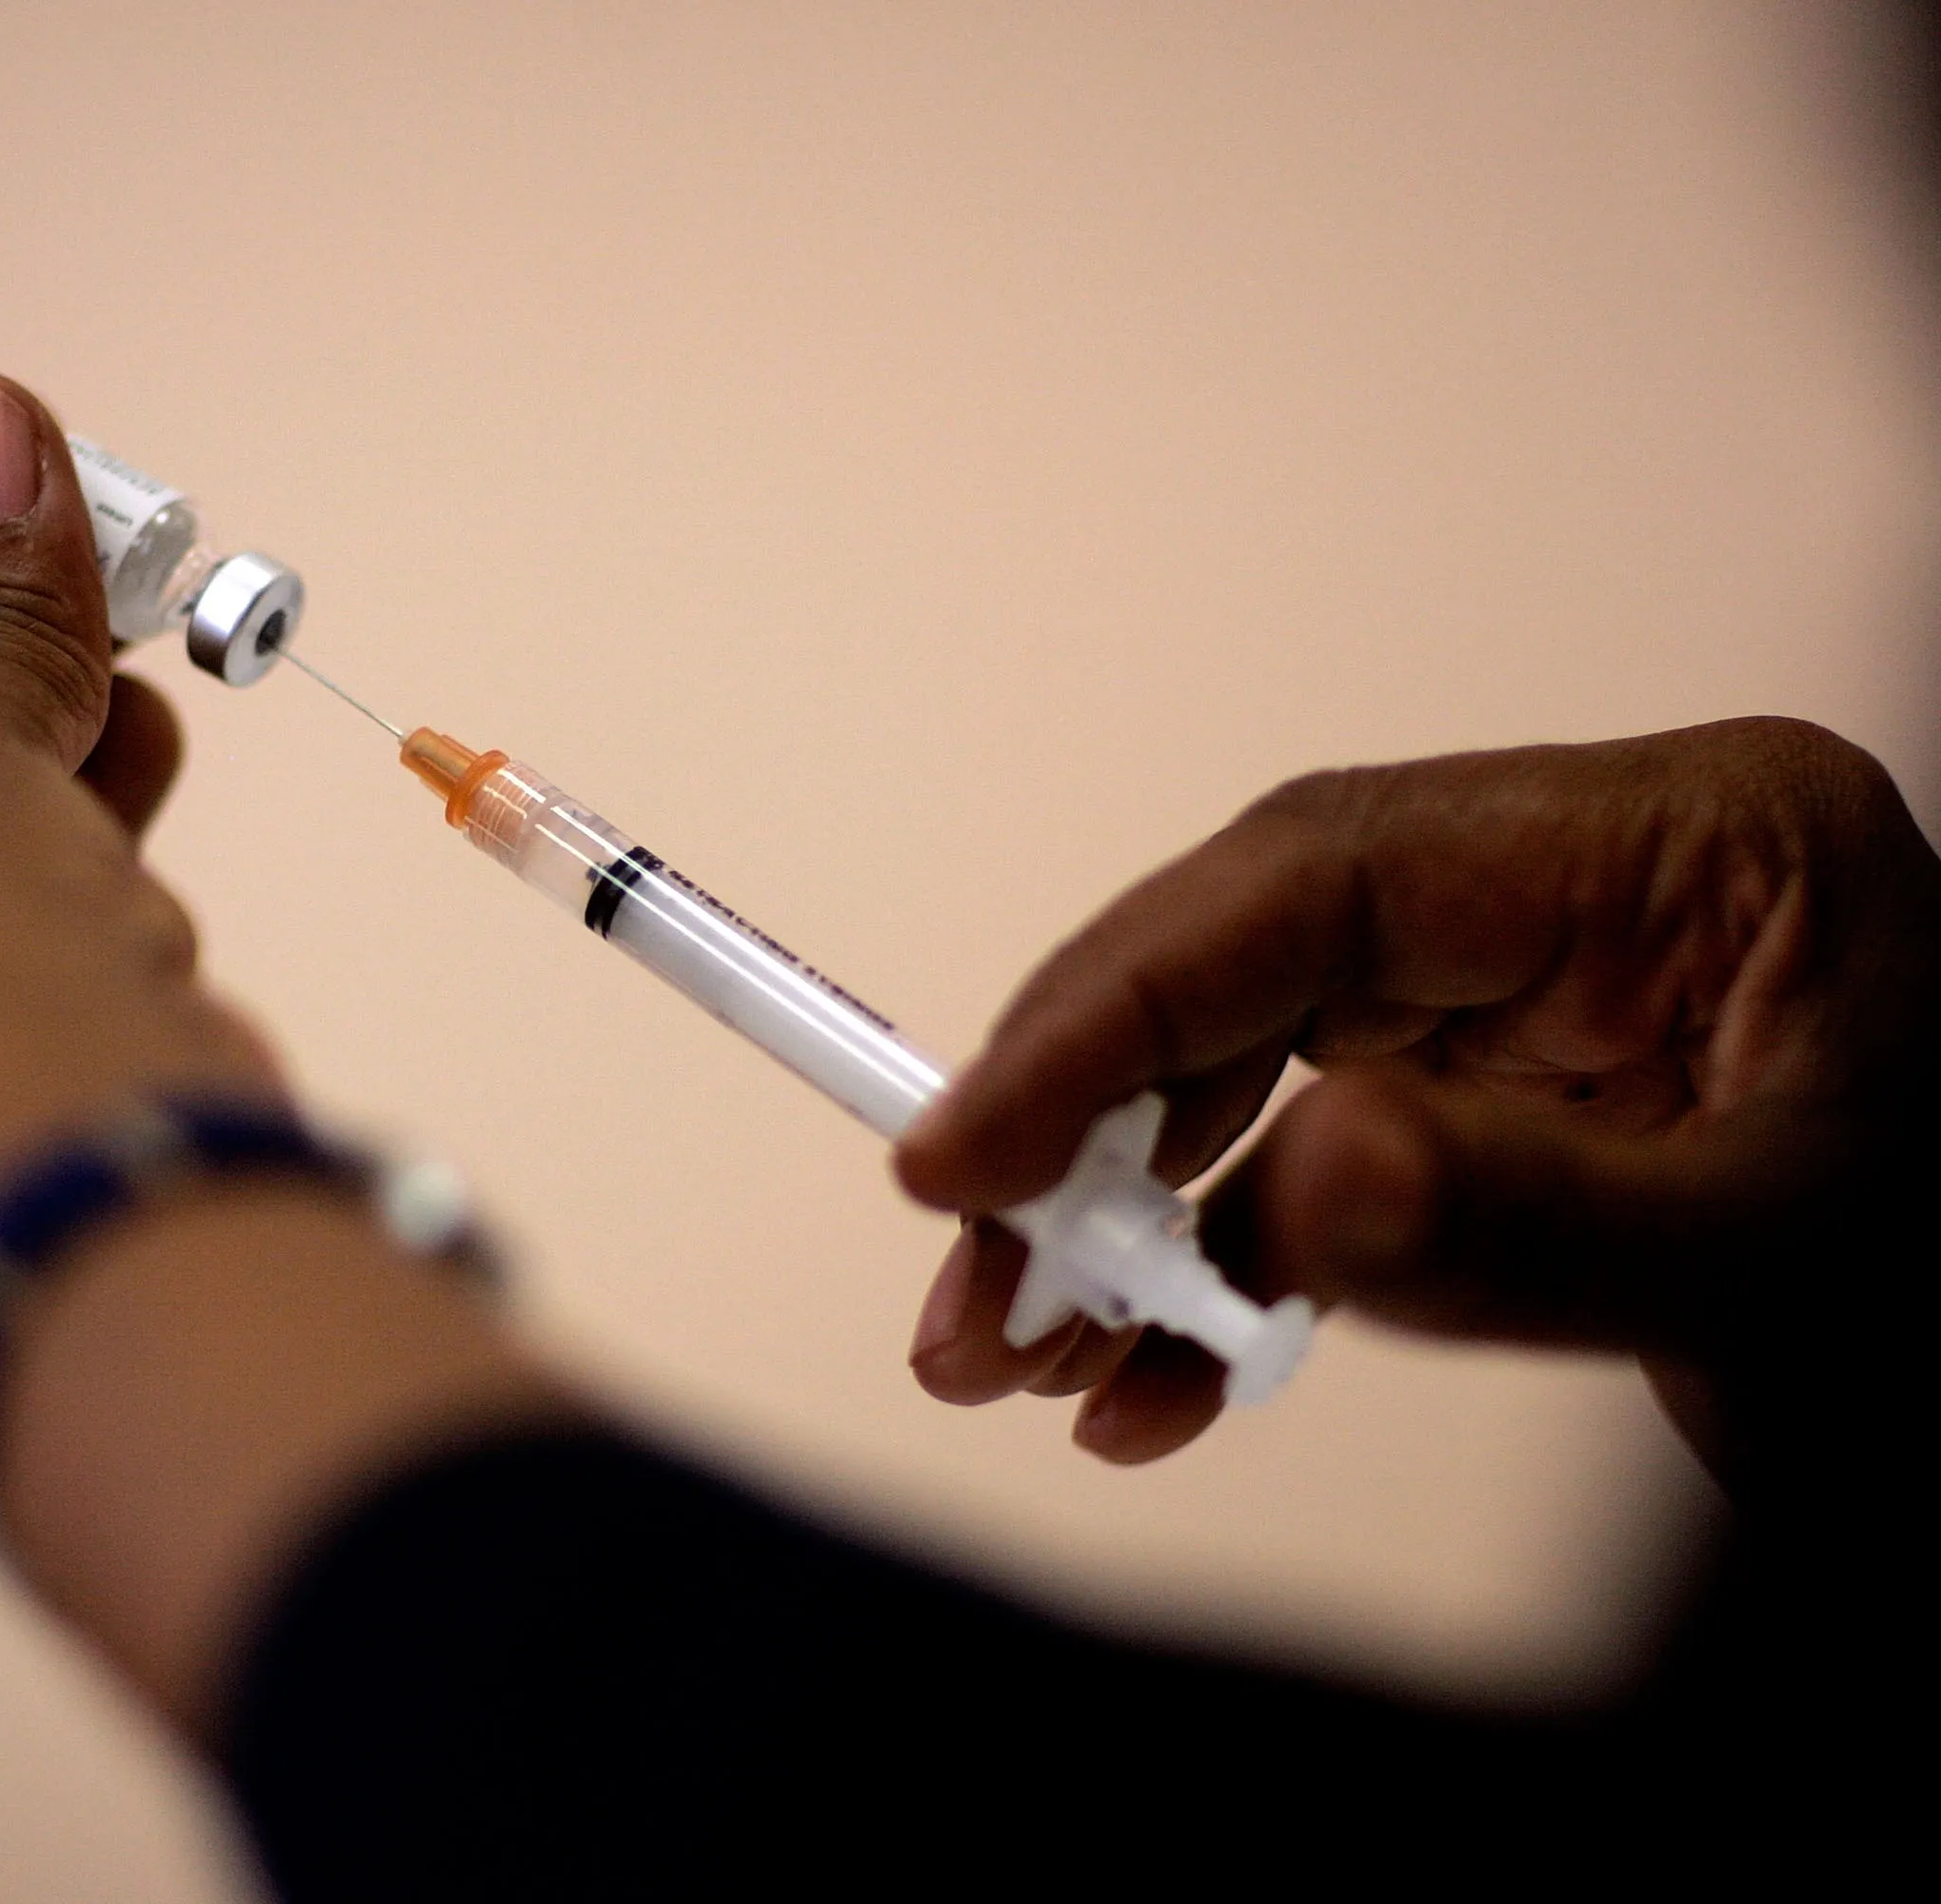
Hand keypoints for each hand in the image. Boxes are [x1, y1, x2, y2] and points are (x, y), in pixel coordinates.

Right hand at [893, 718, 1940, 1477]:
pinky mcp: (1516, 1099)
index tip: (968, 1154)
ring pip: (1264, 1066)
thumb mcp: (1797, 1266)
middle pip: (1258, 966)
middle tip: (972, 1300)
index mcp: (1691, 841)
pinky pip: (1326, 1163)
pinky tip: (1152, 1384)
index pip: (1324, 879)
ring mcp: (1547, 994)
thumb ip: (1546, 1223)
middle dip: (1089, 1135)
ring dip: (1130, 1223)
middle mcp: (1590, 888)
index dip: (1110, 1008)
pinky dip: (1226, 1275)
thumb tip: (1299, 1184)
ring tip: (1024, 1361)